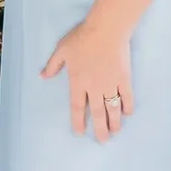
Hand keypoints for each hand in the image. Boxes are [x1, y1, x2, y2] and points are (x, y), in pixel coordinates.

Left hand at [40, 18, 134, 142]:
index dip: (78, 121)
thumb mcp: (61, 50)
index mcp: (78, 82)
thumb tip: (42, 76)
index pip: (77, 107)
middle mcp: (94, 87)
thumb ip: (53, 65)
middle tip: (102, 140)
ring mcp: (111, 84)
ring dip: (114, 122)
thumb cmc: (82, 38)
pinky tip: (128, 113)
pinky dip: (128, 106)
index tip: (79, 132)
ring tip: (115, 132)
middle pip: (97, 113)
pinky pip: (127, 96)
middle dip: (99, 128)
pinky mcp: (124, 79)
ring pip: (112, 108)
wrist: (106, 29)